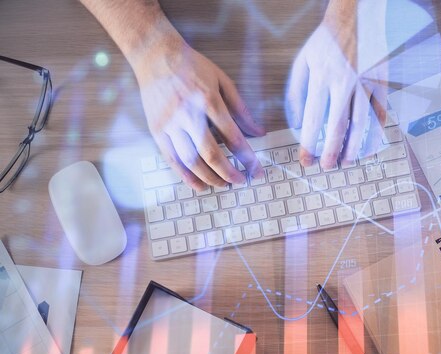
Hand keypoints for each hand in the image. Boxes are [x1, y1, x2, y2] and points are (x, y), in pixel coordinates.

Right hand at [132, 36, 264, 189]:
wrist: (155, 55)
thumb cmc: (192, 66)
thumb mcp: (223, 81)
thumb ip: (241, 109)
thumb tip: (259, 132)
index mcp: (208, 100)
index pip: (233, 137)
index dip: (247, 158)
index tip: (257, 171)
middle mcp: (188, 115)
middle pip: (212, 154)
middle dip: (229, 173)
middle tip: (241, 182)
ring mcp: (170, 124)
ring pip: (191, 161)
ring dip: (209, 178)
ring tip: (223, 185)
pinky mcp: (157, 130)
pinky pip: (172, 159)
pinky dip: (186, 176)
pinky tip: (199, 185)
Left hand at [286, 0, 387, 168]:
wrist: (355, 18)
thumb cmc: (326, 42)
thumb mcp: (303, 60)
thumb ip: (295, 91)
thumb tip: (294, 120)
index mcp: (322, 76)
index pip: (313, 118)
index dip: (309, 143)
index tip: (306, 159)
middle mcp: (344, 82)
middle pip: (338, 125)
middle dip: (332, 151)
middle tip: (328, 166)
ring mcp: (365, 83)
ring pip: (362, 122)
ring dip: (355, 146)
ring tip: (347, 160)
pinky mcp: (381, 82)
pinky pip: (380, 112)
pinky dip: (376, 131)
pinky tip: (369, 144)